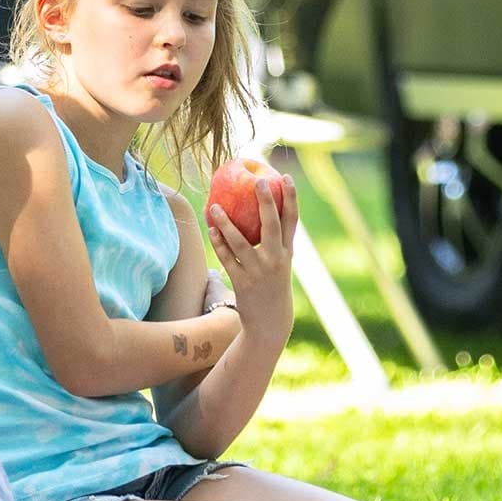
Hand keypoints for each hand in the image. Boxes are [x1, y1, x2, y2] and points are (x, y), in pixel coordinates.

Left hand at [206, 181, 297, 337]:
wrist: (271, 323)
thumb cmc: (273, 286)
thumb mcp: (281, 264)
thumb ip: (274, 242)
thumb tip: (262, 212)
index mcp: (288, 253)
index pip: (292, 220)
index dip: (291, 197)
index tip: (284, 177)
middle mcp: (276, 260)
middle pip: (271, 225)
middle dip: (265, 202)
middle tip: (256, 182)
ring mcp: (259, 271)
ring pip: (241, 242)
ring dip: (226, 223)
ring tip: (214, 206)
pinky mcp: (242, 282)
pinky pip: (227, 259)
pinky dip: (218, 244)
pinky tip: (210, 230)